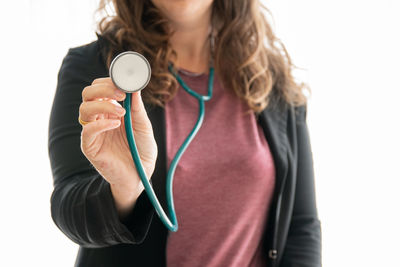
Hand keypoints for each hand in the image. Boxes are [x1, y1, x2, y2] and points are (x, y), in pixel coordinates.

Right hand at [79, 78, 157, 209]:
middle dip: (103, 89)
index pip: (100, 87)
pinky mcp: (90, 147)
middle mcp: (99, 118)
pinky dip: (100, 123)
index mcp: (111, 110)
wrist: (140, 176)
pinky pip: (87, 130)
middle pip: (88, 93)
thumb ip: (137, 108)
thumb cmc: (142, 151)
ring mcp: (93, 132)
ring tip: (122, 113)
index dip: (109, 81)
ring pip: (84, 108)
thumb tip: (134, 87)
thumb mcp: (144, 127)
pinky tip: (115, 124)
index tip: (124, 81)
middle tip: (121, 94)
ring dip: (102, 105)